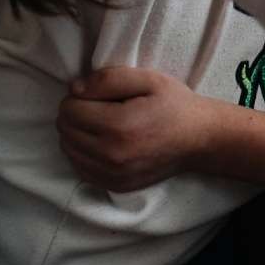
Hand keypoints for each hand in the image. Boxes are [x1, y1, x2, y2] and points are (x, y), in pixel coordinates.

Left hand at [57, 67, 215, 192]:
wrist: (199, 140)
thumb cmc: (174, 105)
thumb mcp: (147, 79)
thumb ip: (108, 79)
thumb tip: (74, 89)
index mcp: (118, 126)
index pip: (69, 109)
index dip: (80, 96)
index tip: (98, 93)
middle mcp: (111, 155)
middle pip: (65, 130)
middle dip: (76, 113)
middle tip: (100, 107)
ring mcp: (112, 175)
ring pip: (68, 150)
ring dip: (77, 134)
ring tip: (101, 123)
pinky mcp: (114, 186)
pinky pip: (79, 168)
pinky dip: (83, 153)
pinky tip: (101, 142)